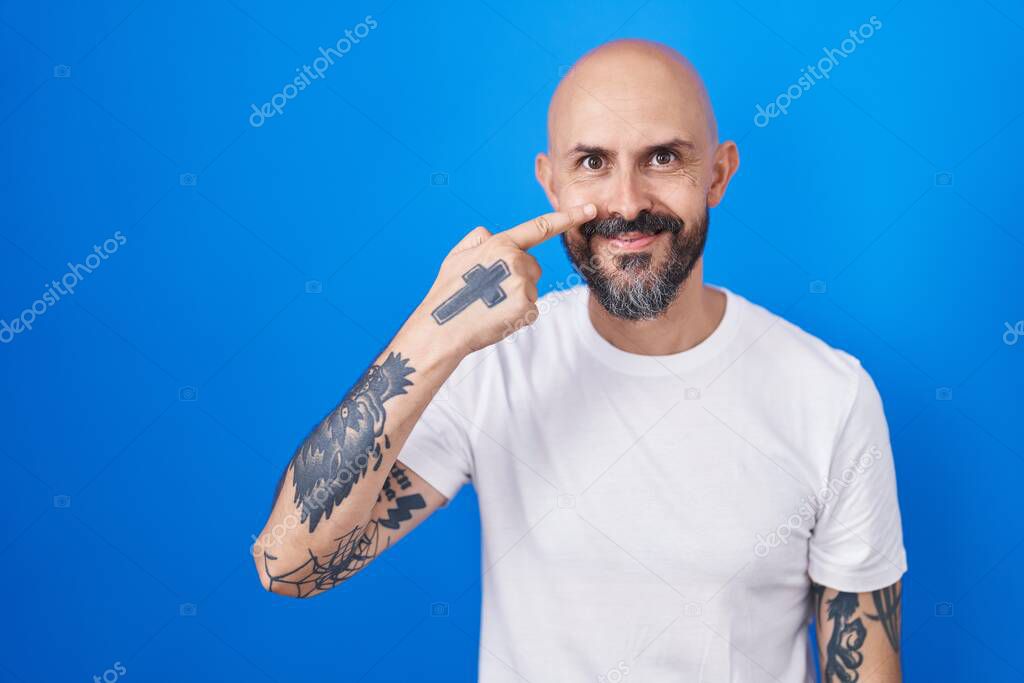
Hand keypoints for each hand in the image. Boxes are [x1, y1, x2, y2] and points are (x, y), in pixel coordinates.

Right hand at [411, 203, 595, 356]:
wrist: (442, 328)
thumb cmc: (447, 292)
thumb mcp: (456, 255)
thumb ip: (479, 239)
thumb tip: (495, 236)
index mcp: (499, 244)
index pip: (539, 227)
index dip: (568, 217)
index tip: (590, 209)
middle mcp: (515, 261)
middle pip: (533, 266)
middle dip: (518, 276)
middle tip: (490, 290)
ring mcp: (522, 285)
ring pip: (531, 288)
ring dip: (516, 297)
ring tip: (489, 304)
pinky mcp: (527, 307)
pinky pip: (530, 309)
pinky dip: (516, 315)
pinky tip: (496, 317)